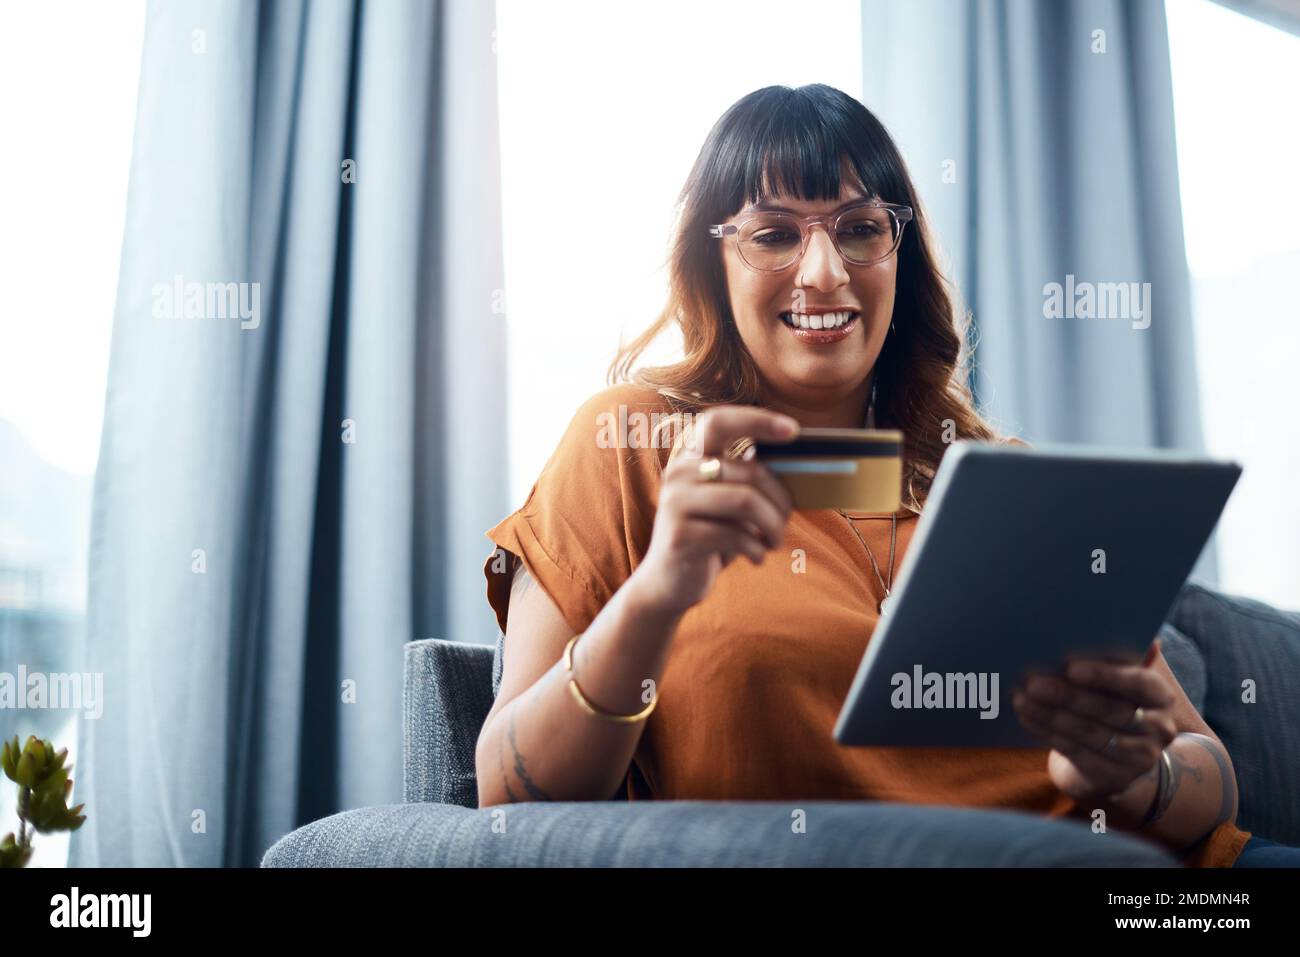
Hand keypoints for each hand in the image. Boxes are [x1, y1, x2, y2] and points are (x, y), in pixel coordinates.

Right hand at [628, 405, 797, 617]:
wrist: (668, 581)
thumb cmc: (710, 534)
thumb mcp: (726, 501)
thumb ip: (746, 479)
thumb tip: (796, 468)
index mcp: (690, 456)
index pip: (719, 421)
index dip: (756, 420)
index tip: (794, 430)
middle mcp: (678, 473)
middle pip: (750, 471)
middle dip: (780, 499)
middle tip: (786, 520)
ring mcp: (675, 504)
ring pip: (746, 501)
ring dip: (773, 526)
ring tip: (774, 541)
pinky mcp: (680, 536)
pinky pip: (737, 535)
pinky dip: (757, 549)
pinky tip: (756, 557)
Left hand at [1011, 638, 1178, 805]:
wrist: (1115, 755)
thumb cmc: (1110, 699)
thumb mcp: (1118, 676)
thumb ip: (1115, 651)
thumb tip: (1100, 614)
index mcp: (1161, 696)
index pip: (1139, 684)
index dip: (1105, 676)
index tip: (1070, 666)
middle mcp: (1159, 729)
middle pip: (1109, 710)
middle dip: (1067, 695)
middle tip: (1032, 681)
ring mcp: (1140, 759)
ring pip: (1089, 733)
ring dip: (1050, 714)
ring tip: (1022, 697)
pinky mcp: (1115, 778)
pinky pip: (1076, 752)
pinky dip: (1048, 732)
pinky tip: (1027, 716)